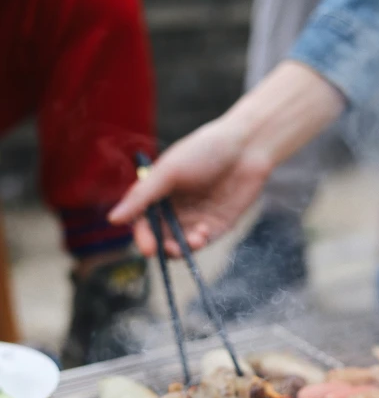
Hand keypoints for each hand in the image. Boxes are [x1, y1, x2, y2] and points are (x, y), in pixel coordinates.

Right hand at [109, 61, 344, 256]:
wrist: (247, 147)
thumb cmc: (204, 151)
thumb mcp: (168, 172)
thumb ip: (141, 197)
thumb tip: (113, 220)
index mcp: (158, 192)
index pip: (143, 220)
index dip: (143, 236)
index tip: (148, 248)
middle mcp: (174, 207)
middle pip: (159, 236)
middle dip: (162, 247)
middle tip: (168, 250)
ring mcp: (195, 217)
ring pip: (179, 244)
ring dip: (181, 248)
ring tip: (192, 241)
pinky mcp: (216, 226)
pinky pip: (201, 243)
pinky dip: (198, 243)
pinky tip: (203, 232)